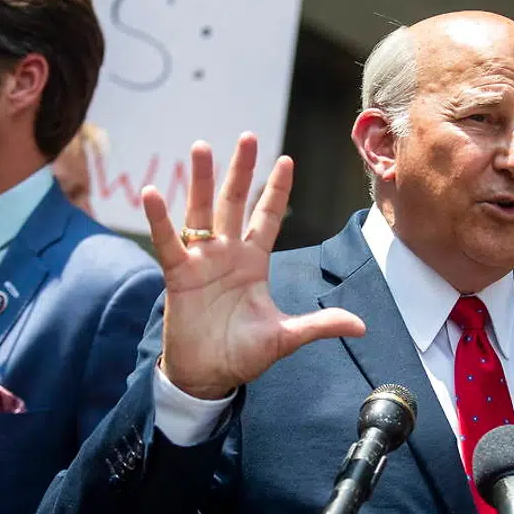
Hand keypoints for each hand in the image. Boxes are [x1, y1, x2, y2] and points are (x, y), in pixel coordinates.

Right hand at [142, 133, 365, 399]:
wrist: (207, 377)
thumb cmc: (242, 354)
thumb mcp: (285, 337)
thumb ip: (319, 325)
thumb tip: (361, 325)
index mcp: (253, 263)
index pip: (267, 218)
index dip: (275, 190)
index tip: (286, 159)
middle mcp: (227, 254)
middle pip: (234, 203)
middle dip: (242, 170)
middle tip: (248, 136)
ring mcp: (201, 261)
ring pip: (201, 212)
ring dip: (201, 180)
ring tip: (201, 146)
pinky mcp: (178, 275)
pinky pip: (168, 242)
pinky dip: (159, 219)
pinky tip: (152, 192)